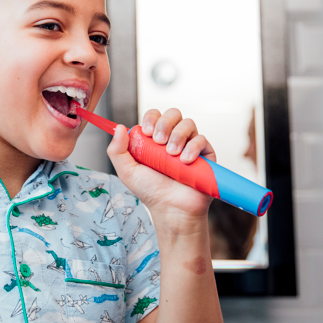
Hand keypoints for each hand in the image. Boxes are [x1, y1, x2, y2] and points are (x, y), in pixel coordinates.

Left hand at [106, 108, 215, 223]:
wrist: (171, 209)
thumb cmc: (151, 192)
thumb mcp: (127, 171)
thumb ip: (117, 150)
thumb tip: (119, 127)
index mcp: (154, 139)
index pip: (155, 116)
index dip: (151, 118)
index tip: (147, 132)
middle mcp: (173, 139)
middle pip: (173, 113)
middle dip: (164, 123)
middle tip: (158, 141)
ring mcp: (190, 145)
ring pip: (188, 123)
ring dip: (178, 135)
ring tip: (171, 154)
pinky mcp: (205, 154)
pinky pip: (202, 139)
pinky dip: (192, 147)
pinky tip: (184, 161)